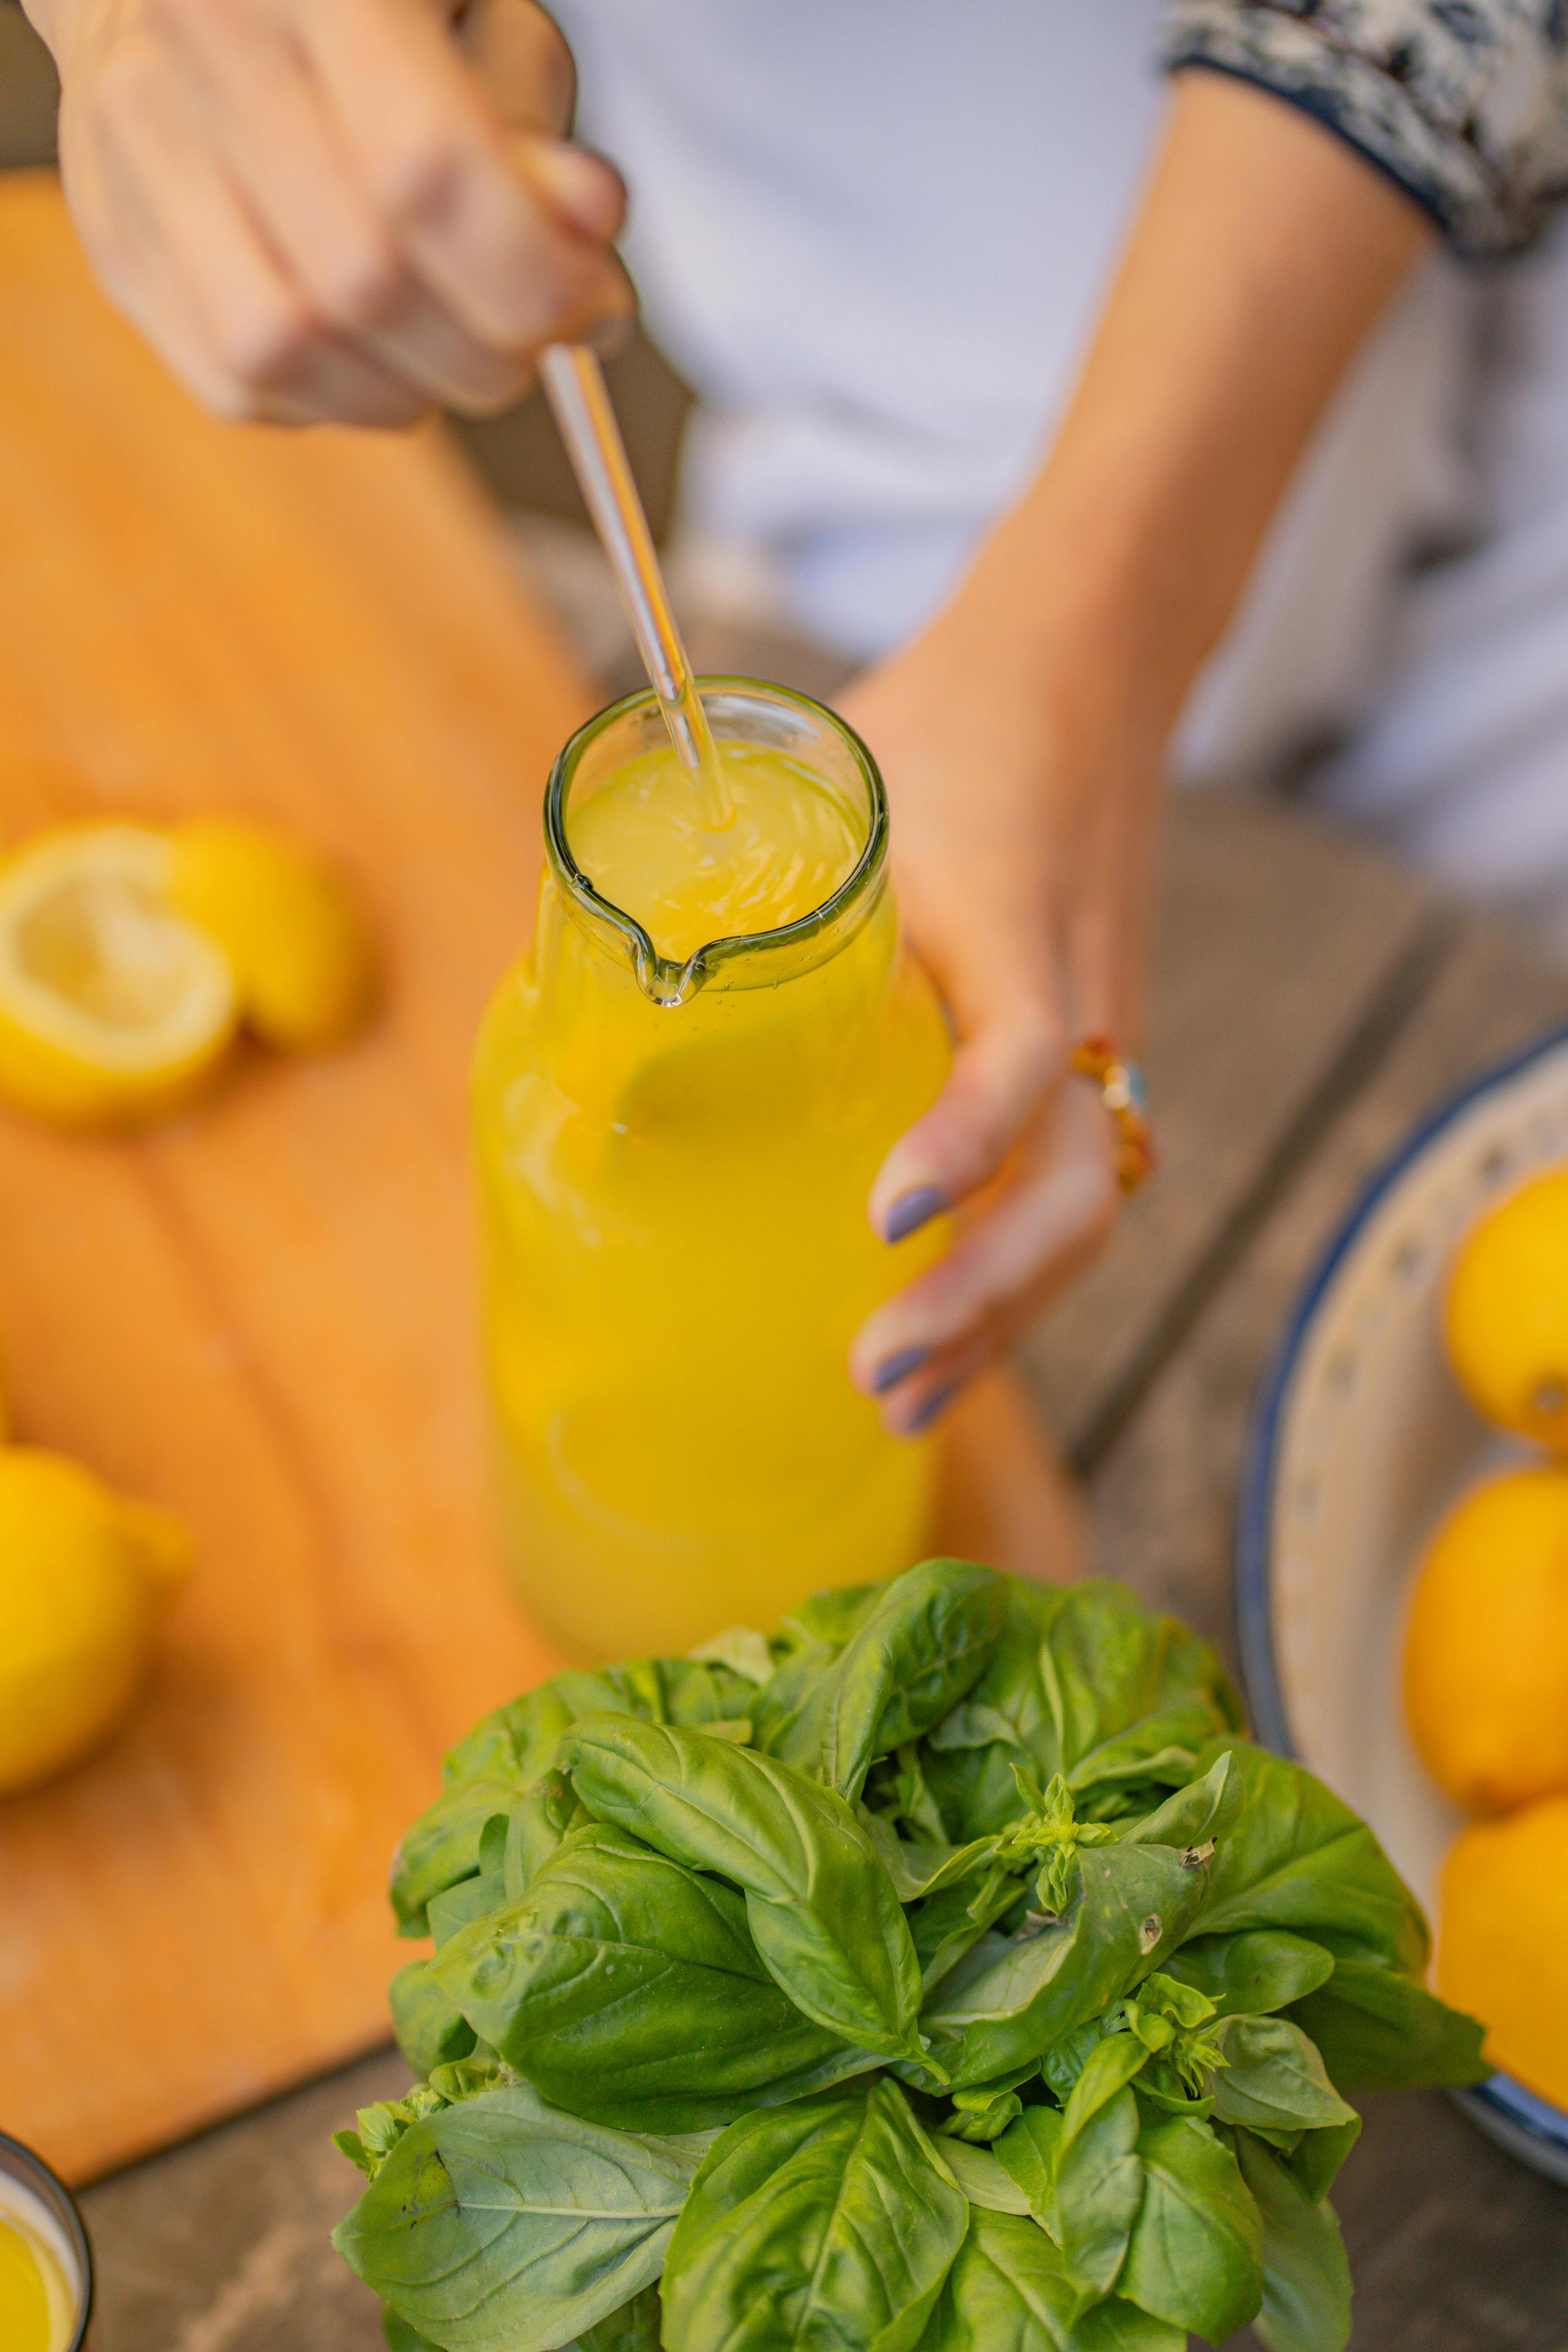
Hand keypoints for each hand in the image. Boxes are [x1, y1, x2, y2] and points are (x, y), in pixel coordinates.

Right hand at [31, 0, 631, 425]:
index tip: (590, 307)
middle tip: (529, 341)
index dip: (530, 277)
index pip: (427, 171)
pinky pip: (239, 382)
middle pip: (364, 279)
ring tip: (451, 354)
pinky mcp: (115, 242)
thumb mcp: (476, 22)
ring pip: (289, 348)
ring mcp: (138, 152)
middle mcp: (205, 51)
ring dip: (406, 393)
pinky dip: (331, 401)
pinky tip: (369, 356)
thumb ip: (529, 125)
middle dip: (484, 351)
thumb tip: (587, 223)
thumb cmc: (358, 12)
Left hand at [838, 69, 1433, 1438]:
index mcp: (1018, 927)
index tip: (884, 1214)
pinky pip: (1062, 1188)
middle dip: (980, 1300)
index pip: (1021, 1059)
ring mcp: (1097, 1043)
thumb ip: (730, 867)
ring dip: (997, 1318)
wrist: (1083, 674)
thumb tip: (570, 970)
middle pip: (1070, 1192)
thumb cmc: (946, 729)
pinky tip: (943, 1332)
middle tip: (875, 1370)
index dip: (962, 1144)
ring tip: (900, 1401)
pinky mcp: (1089, 1061)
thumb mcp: (837, 781)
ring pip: (1076, 1215)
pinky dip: (1007, 1272)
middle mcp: (1078, 1006)